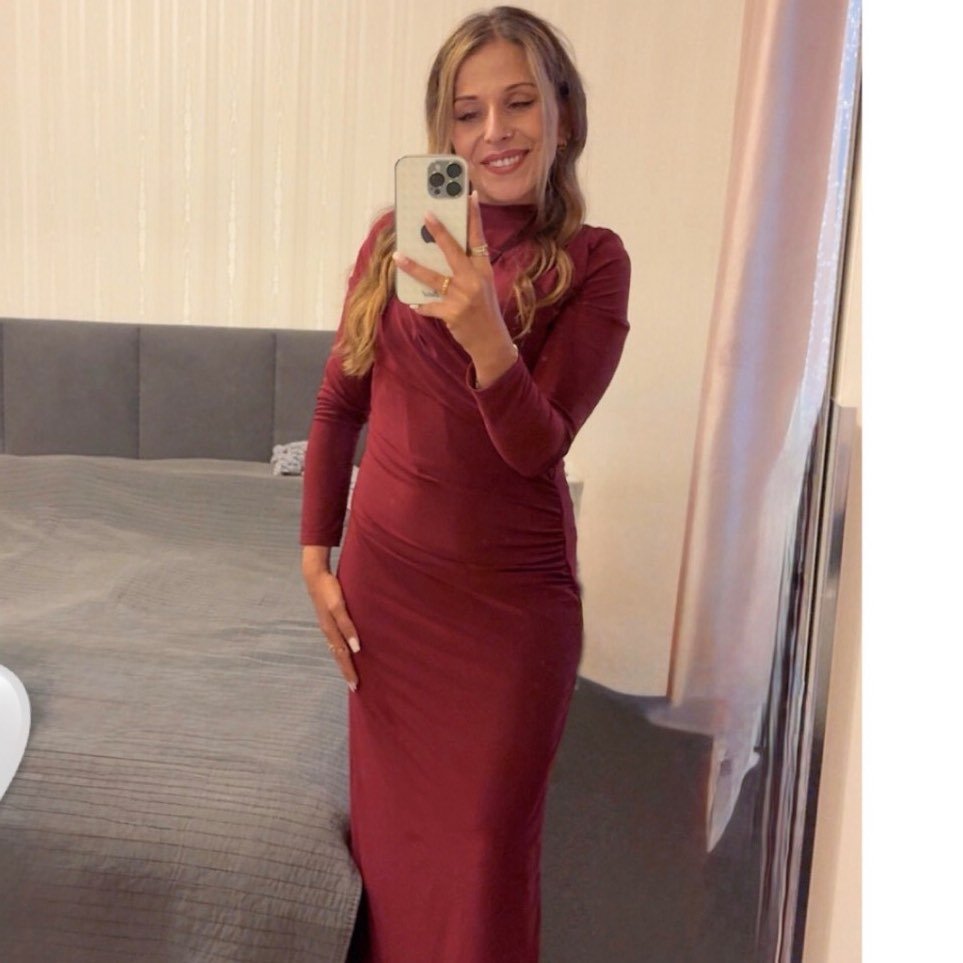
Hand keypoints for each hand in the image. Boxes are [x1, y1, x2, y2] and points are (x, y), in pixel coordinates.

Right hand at [301, 546, 360, 691]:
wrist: (315, 576)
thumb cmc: (329, 589)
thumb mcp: (338, 607)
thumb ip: (347, 625)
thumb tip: (356, 648)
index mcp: (331, 631)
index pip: (342, 656)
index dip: (349, 671)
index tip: (356, 685)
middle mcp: (328, 632)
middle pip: (338, 656)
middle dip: (346, 671)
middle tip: (355, 686)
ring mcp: (327, 626)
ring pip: (336, 649)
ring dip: (344, 662)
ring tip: (351, 673)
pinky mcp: (328, 620)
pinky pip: (335, 640)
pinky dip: (341, 650)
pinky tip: (346, 650)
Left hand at [393, 192, 517, 385]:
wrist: (491, 341)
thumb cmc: (485, 311)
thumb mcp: (483, 286)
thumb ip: (468, 269)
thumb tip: (441, 252)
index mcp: (484, 270)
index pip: (479, 238)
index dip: (474, 217)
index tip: (470, 196)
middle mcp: (474, 280)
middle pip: (454, 251)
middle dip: (439, 232)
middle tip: (425, 215)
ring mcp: (463, 297)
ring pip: (433, 277)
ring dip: (413, 266)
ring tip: (398, 257)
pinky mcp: (452, 313)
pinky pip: (430, 306)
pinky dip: (421, 306)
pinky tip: (412, 303)